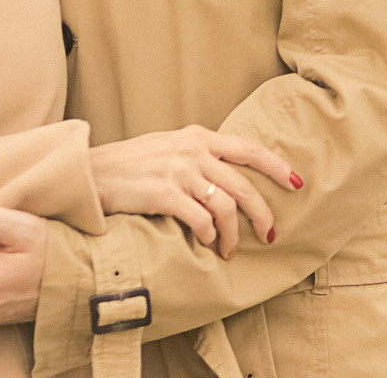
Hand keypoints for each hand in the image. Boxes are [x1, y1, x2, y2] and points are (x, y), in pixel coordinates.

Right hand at [89, 125, 299, 258]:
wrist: (91, 172)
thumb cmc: (129, 165)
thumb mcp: (168, 147)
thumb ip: (196, 154)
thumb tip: (225, 176)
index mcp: (197, 136)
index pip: (248, 148)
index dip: (275, 166)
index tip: (295, 182)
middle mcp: (193, 150)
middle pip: (243, 185)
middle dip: (262, 213)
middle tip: (270, 234)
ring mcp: (179, 170)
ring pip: (226, 206)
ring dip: (233, 234)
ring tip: (228, 250)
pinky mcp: (166, 193)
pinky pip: (202, 220)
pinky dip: (208, 236)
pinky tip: (205, 244)